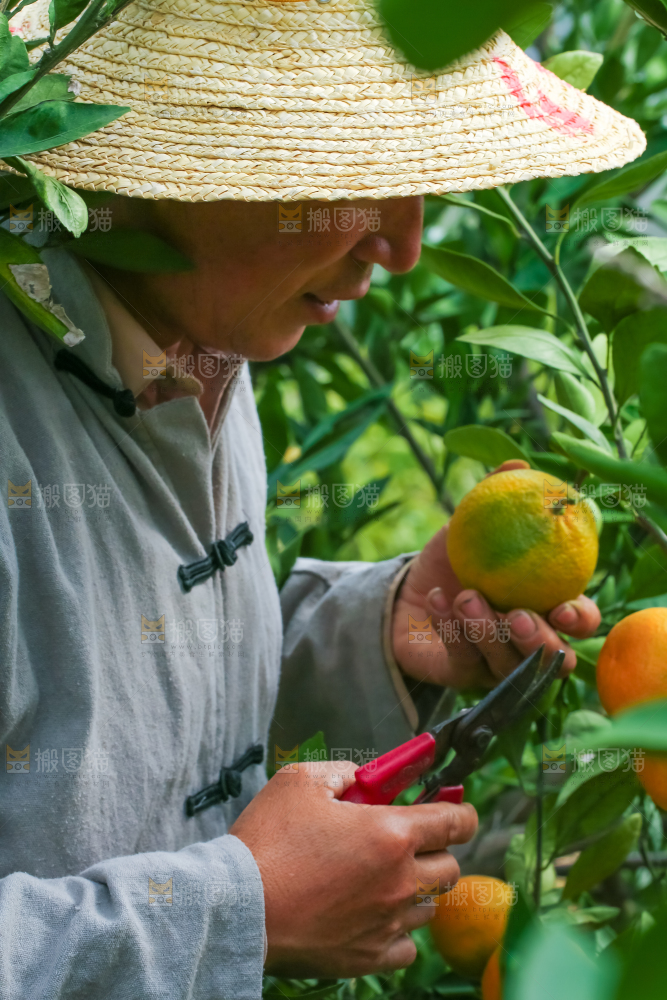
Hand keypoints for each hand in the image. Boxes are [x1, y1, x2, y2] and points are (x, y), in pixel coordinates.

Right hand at [230, 760, 477, 977]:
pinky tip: (373, 915)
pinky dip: (398, 930)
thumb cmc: (268, 841)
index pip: (457, 821)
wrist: (237, 906)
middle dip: (434, 849)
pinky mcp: (369, 956)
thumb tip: (367, 778)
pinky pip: (407, 946)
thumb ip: (345, 772)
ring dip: (415, 889)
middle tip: (404, 841)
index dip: (461, 811)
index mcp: (392, 834)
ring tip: (380, 879)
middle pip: (450, 866)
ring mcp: (387, 923)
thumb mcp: (301, 782)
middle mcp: (400, 881)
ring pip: (429, 906)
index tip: (454, 808)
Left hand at [392, 461, 600, 688]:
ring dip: (487, 631)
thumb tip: (519, 462)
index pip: (581, 621)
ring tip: (465, 597)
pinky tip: (435, 601)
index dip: (581, 619)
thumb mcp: (471, 527)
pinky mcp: (464, 676)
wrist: (403, 592)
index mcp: (546, 606)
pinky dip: (451, 628)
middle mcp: (529, 640)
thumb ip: (496, 497)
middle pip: (556, 658)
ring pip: (510, 664)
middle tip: (514, 613)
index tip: (563, 606)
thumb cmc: (451, 561)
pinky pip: (465, 659)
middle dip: (538, 638)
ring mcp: (498, 664)